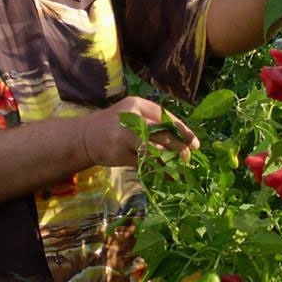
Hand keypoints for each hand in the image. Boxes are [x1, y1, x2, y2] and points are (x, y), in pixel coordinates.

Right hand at [81, 97, 199, 167]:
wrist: (86, 137)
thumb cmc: (118, 126)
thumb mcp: (135, 116)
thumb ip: (156, 124)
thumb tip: (186, 141)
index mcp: (137, 105)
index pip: (166, 117)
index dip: (183, 131)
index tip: (195, 144)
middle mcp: (130, 118)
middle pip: (162, 134)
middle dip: (179, 148)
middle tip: (188, 158)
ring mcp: (123, 136)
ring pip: (154, 151)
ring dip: (170, 162)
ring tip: (179, 168)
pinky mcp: (119, 154)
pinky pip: (144, 164)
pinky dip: (157, 171)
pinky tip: (166, 176)